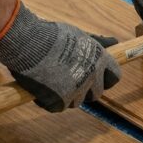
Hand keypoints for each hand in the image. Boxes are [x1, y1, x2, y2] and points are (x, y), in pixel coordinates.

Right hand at [0, 1, 121, 112]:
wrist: (27, 42)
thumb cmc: (50, 35)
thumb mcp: (78, 35)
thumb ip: (96, 43)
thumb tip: (114, 42)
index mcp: (99, 59)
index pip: (114, 76)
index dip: (105, 79)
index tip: (97, 79)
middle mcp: (92, 76)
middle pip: (96, 93)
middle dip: (85, 90)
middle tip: (68, 81)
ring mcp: (76, 90)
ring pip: (76, 101)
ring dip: (66, 95)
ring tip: (51, 81)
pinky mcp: (59, 101)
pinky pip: (57, 107)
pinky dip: (48, 101)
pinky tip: (39, 88)